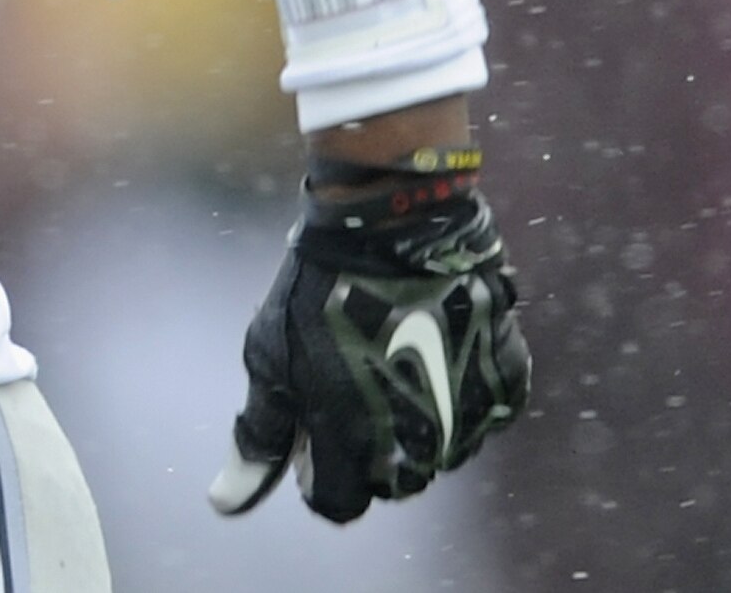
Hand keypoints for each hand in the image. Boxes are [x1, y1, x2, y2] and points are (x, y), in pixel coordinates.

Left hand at [210, 160, 530, 522]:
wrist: (392, 226)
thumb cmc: (315, 293)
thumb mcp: (269, 361)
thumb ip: (260, 437)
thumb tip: (224, 504)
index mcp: (355, 445)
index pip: (336, 503)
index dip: (317, 470)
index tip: (312, 427)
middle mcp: (420, 446)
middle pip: (392, 483)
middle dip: (368, 450)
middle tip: (352, 383)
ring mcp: (471, 417)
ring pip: (440, 453)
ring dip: (416, 423)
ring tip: (390, 355)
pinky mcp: (507, 382)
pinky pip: (481, 415)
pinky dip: (458, 393)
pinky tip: (433, 347)